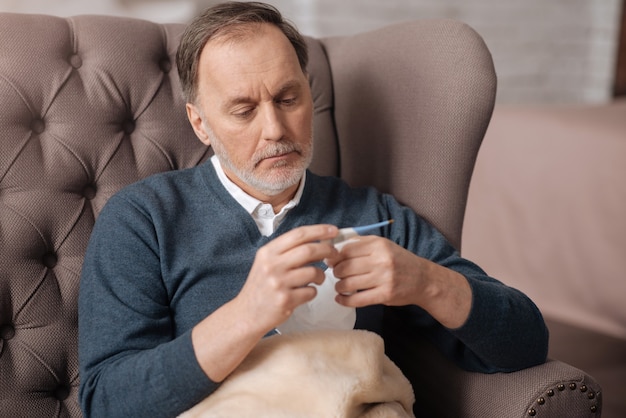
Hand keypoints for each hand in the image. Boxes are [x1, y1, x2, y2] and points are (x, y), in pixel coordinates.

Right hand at [235, 224, 338, 333]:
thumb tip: (317, 242)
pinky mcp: (285, 300)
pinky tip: (304, 292)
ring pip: (313, 272)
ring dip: (321, 275)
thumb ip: (288, 252)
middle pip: (308, 250)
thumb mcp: (267, 263)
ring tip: (317, 278)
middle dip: (327, 250)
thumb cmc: (261, 287)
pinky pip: (311, 291)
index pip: (298, 234)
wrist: (247, 313)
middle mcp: (272, 265)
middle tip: (334, 253)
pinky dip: (312, 291)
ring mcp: (278, 283)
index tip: (333, 231)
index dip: (319, 230)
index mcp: (268, 252)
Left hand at [326, 236, 471, 328]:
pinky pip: (357, 300)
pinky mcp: (385, 295)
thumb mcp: (383, 245)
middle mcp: (381, 260)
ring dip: (339, 287)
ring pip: (348, 284)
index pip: (346, 249)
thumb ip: (360, 244)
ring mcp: (384, 278)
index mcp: (379, 244)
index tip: (330, 261)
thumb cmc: (398, 260)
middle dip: (335, 272)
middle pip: (345, 267)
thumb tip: (332, 248)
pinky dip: (344, 301)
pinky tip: (341, 299)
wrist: (422, 279)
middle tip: (336, 274)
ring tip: (340, 286)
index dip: (334, 256)